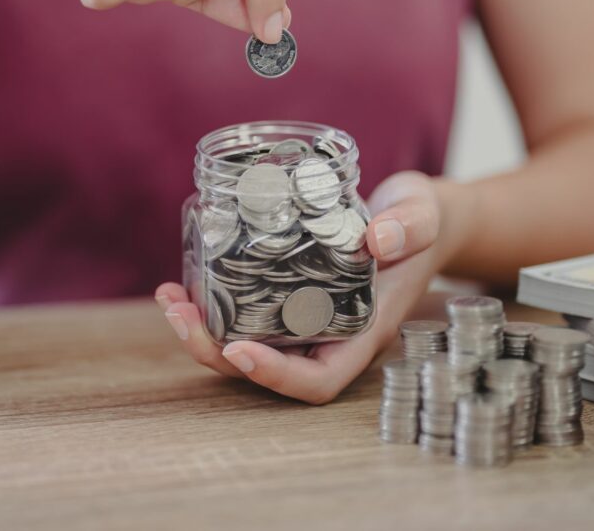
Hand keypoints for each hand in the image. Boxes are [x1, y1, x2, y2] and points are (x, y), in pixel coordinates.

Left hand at [156, 171, 443, 403]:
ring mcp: (304, 316)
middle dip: (217, 351)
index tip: (239, 350)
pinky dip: (212, 301)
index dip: (276, 377)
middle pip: (267, 367)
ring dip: (203, 329)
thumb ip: (410, 227)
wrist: (413, 214)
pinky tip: (187, 276)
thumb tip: (379, 240)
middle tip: (180, 315)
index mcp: (361, 331)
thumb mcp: (423, 215)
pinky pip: (245, 310)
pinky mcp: (286, 292)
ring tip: (170, 298)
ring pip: (247, 341)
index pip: (318, 380)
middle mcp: (327, 333)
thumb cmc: (422, 221)